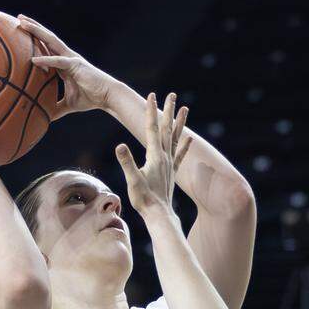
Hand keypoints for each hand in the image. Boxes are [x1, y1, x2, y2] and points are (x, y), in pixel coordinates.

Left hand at [18, 14, 112, 118]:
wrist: (108, 96)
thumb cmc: (92, 99)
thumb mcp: (69, 104)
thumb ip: (56, 108)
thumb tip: (44, 118)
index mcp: (64, 64)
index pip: (47, 47)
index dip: (35, 39)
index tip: (21, 33)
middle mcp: (66, 57)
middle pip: (47, 38)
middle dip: (33, 27)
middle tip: (18, 19)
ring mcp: (71, 59)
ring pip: (51, 41)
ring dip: (36, 31)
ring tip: (22, 22)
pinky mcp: (76, 65)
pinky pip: (58, 61)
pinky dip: (46, 60)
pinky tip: (33, 60)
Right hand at [115, 93, 189, 214]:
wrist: (159, 214)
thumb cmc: (144, 199)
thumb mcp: (132, 180)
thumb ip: (127, 162)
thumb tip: (120, 145)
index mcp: (155, 156)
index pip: (151, 128)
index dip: (151, 111)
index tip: (152, 95)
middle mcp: (165, 157)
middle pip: (166, 129)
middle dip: (167, 111)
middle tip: (171, 94)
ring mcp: (170, 164)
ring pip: (175, 138)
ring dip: (179, 122)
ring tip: (184, 108)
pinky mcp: (172, 172)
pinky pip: (180, 154)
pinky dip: (184, 144)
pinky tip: (189, 137)